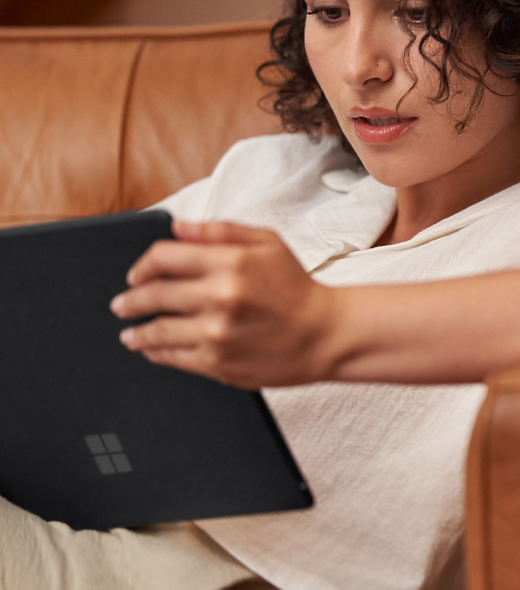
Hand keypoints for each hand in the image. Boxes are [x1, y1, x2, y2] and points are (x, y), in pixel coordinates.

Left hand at [110, 220, 340, 387]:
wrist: (326, 334)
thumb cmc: (297, 288)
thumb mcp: (268, 243)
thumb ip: (221, 230)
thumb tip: (177, 226)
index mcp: (231, 262)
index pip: (163, 257)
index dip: (143, 264)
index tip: (136, 274)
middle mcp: (220, 297)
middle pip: (153, 294)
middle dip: (130, 299)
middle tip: (121, 304)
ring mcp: (217, 333)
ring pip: (156, 331)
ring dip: (137, 332)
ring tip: (130, 333)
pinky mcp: (218, 363)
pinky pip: (173, 357)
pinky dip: (156, 352)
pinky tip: (153, 349)